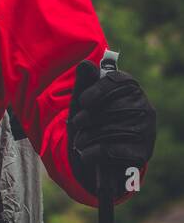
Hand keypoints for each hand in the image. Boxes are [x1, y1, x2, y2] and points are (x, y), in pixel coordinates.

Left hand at [68, 60, 155, 197]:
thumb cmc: (92, 122)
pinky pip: (112, 150)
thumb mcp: (84, 101)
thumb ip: (85, 82)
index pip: (121, 81)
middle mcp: (145, 109)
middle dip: (86, 118)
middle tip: (76, 123)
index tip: (83, 101)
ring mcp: (147, 131)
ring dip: (86, 137)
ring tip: (79, 141)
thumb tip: (85, 64)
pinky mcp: (142, 153)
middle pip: (112, 108)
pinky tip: (85, 154)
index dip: (99, 90)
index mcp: (132, 90)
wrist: (100, 158)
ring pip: (110, 131)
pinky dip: (91, 153)